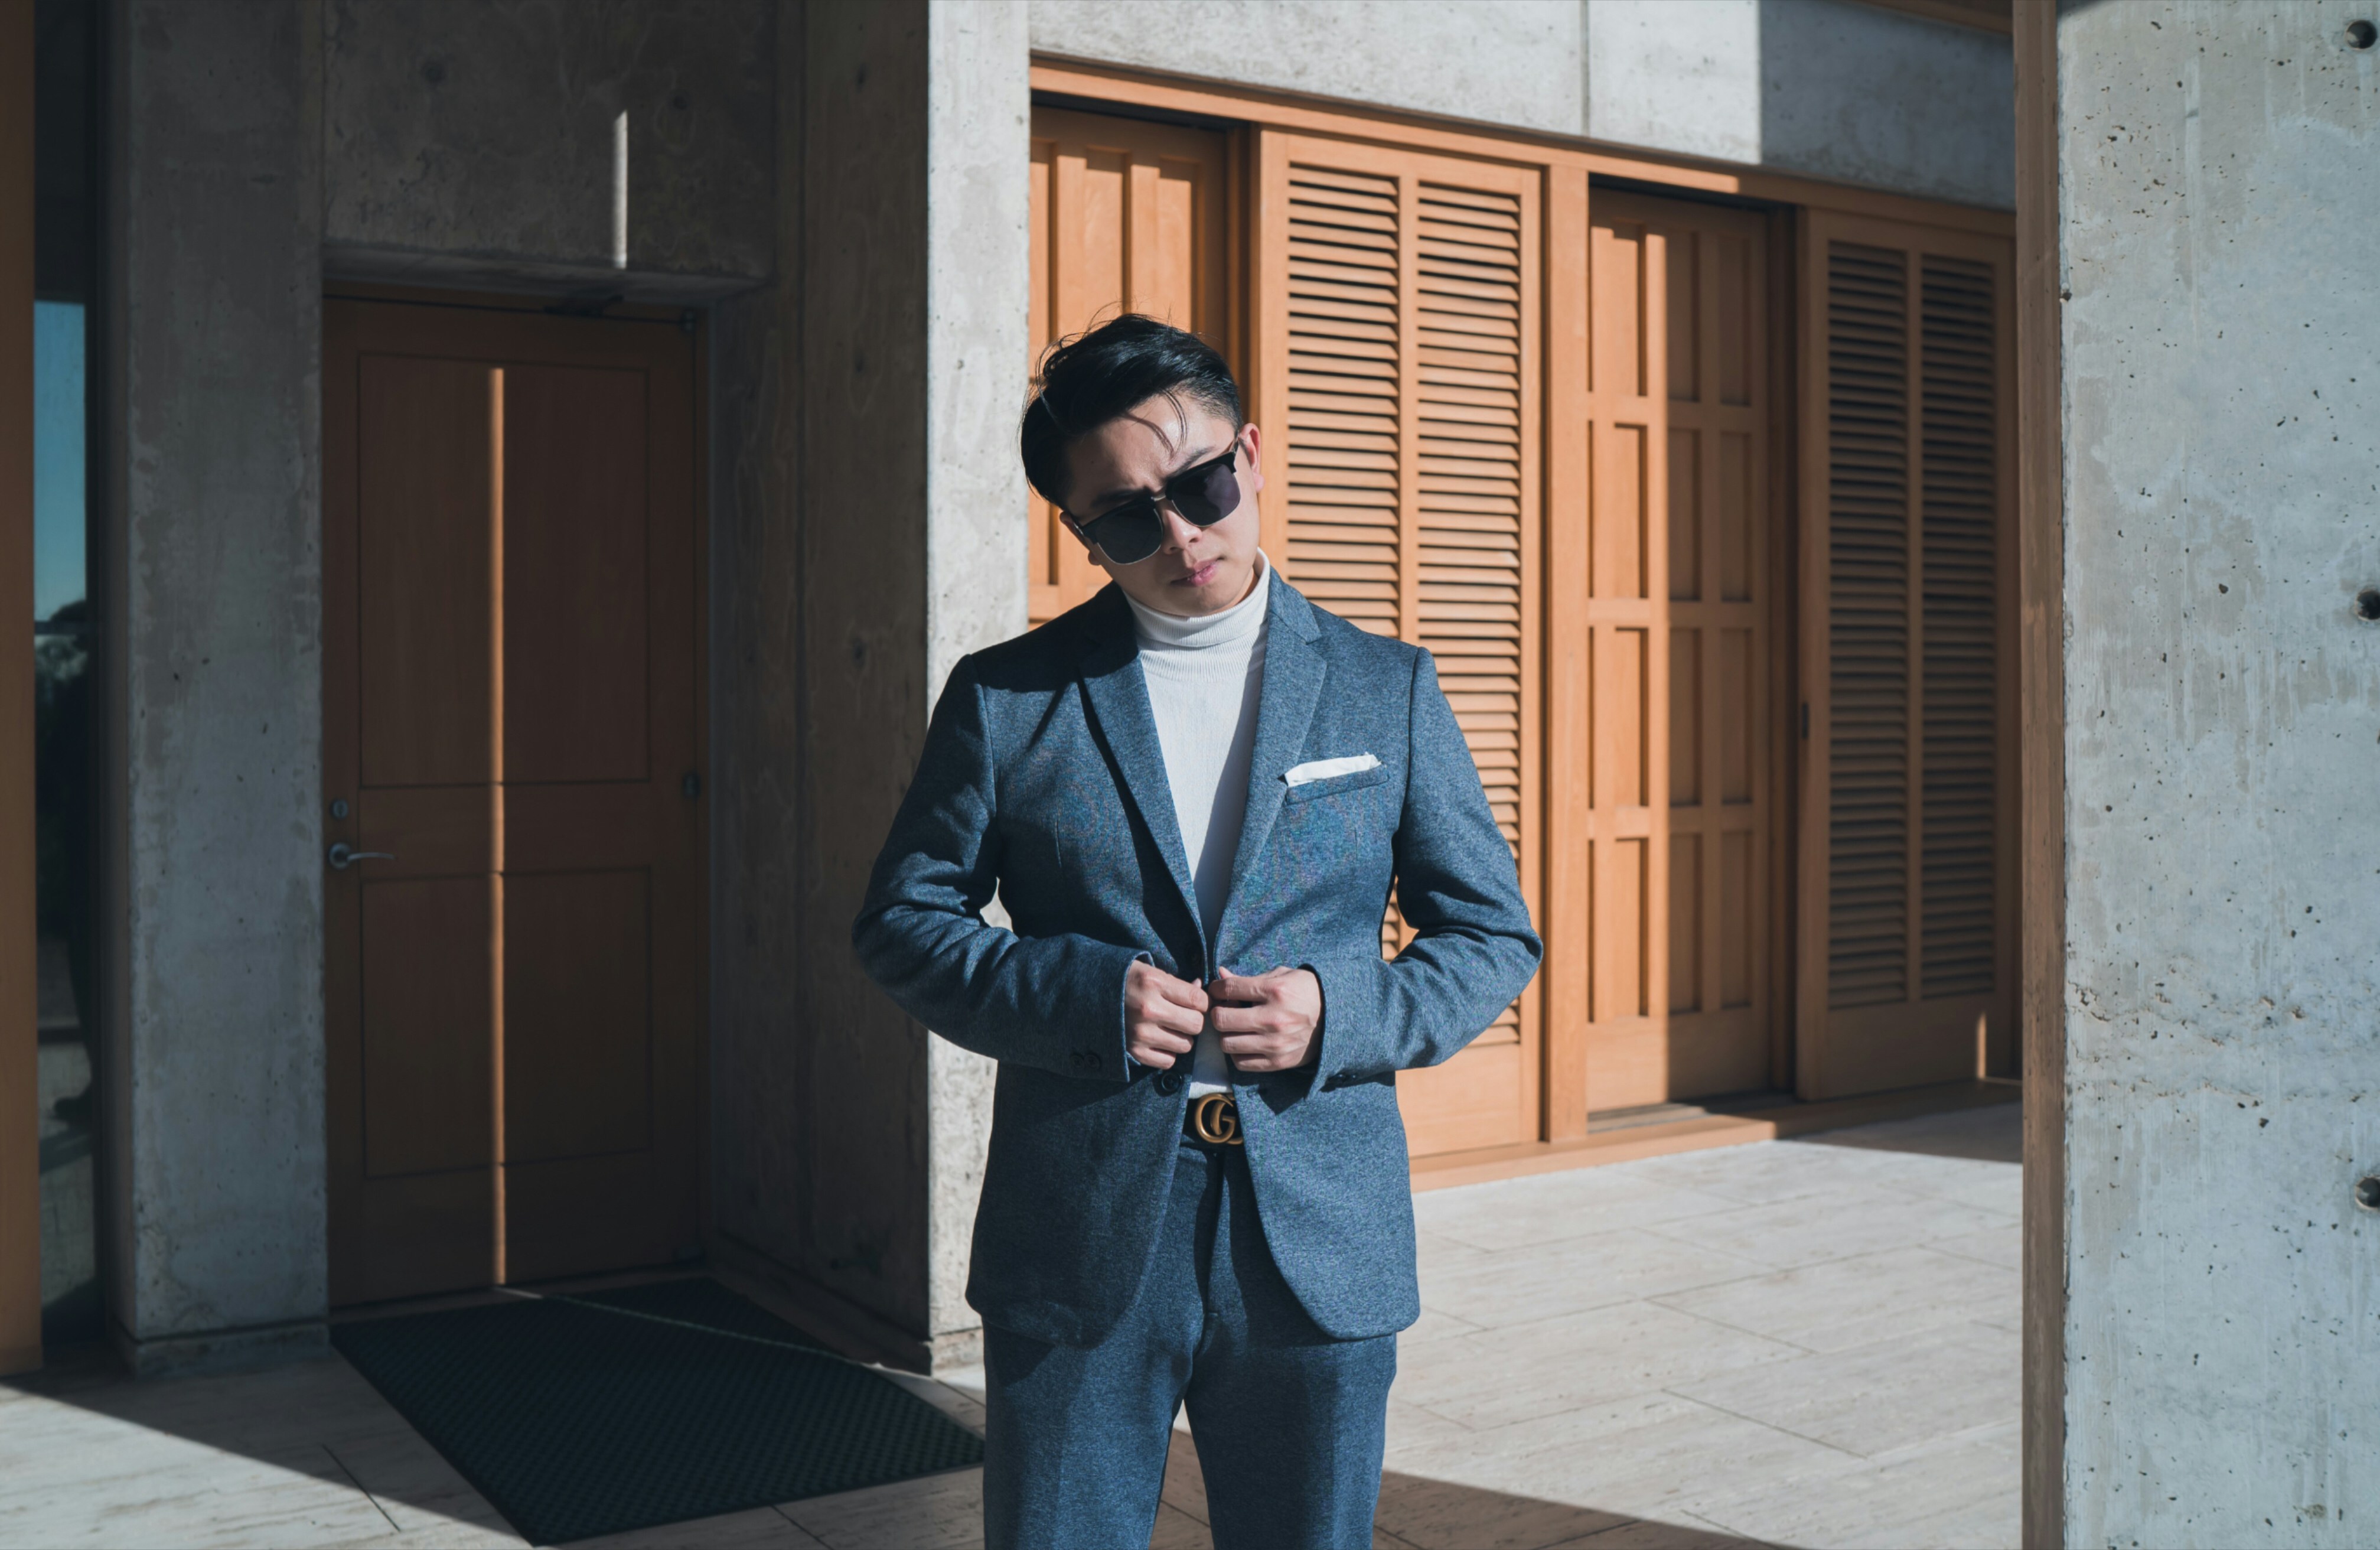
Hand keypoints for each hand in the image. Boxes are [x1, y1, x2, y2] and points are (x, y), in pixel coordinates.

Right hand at [1124, 960, 1208, 1070]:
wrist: (1088, 995)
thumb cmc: (1125, 980)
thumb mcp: (1150, 972)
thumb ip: (1177, 983)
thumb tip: (1200, 990)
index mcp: (1154, 983)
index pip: (1199, 1000)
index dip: (1202, 1001)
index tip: (1194, 1001)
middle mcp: (1148, 1009)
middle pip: (1196, 1024)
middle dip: (1194, 1019)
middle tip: (1184, 1015)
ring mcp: (1141, 1033)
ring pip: (1186, 1045)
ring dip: (1183, 1037)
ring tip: (1170, 1027)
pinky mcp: (1134, 1052)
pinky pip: (1169, 1061)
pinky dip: (1169, 1052)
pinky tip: (1160, 1040)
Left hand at [1208, 966, 1322, 1073]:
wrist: (1336, 1016)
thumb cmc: (1305, 991)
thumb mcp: (1280, 976)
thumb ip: (1248, 977)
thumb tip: (1220, 973)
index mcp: (1274, 991)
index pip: (1228, 989)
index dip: (1216, 989)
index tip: (1218, 991)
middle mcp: (1273, 1018)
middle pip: (1221, 1020)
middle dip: (1217, 1013)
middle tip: (1225, 1011)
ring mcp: (1275, 1043)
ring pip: (1227, 1044)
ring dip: (1226, 1035)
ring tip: (1235, 1028)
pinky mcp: (1279, 1061)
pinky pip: (1241, 1063)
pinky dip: (1237, 1053)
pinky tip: (1245, 1043)